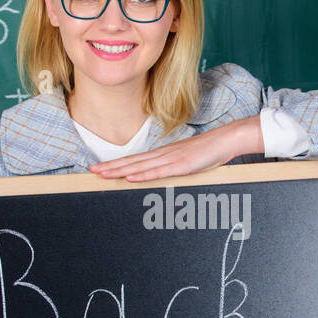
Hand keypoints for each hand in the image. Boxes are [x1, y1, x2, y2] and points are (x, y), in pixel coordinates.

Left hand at [89, 116, 262, 180]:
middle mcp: (163, 154)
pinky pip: (158, 171)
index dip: (116, 164)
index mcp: (163, 154)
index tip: (100, 168)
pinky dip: (143, 174)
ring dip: (120, 170)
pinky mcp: (181, 164)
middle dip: (110, 167)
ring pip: (140, 166)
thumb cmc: (209, 151)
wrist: (226, 139)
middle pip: (132, 161)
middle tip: (91, 171)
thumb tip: (163, 176)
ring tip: (102, 174)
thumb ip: (174, 168)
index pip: (135, 160)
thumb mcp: (188, 162)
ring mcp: (171, 159)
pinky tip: (131, 177)